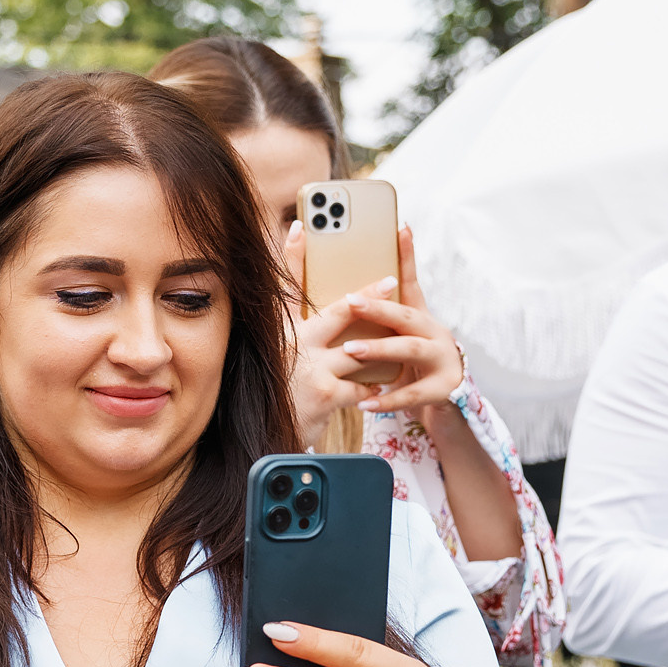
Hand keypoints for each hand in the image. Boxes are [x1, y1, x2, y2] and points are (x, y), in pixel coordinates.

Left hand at [283, 223, 468, 439]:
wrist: (443, 399)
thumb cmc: (408, 362)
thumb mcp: (395, 337)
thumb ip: (375, 318)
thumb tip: (337, 292)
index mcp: (418, 315)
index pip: (410, 280)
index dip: (407, 254)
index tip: (400, 227)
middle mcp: (433, 331)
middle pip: (405, 314)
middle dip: (378, 307)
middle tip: (350, 300)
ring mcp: (441, 359)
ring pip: (410, 350)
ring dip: (380, 349)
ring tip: (350, 349)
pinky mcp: (442, 388)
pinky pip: (412, 394)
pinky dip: (387, 399)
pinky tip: (365, 403)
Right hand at [285, 223, 382, 445]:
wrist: (269, 440)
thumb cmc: (279, 397)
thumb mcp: (279, 360)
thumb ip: (296, 336)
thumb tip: (319, 319)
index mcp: (282, 334)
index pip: (285, 287)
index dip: (291, 254)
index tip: (301, 226)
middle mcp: (294, 345)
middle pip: (338, 310)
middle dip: (368, 295)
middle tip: (391, 281)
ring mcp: (311, 367)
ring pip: (359, 348)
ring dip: (381, 347)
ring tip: (398, 342)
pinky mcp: (326, 393)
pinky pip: (363, 385)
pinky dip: (374, 388)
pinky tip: (381, 389)